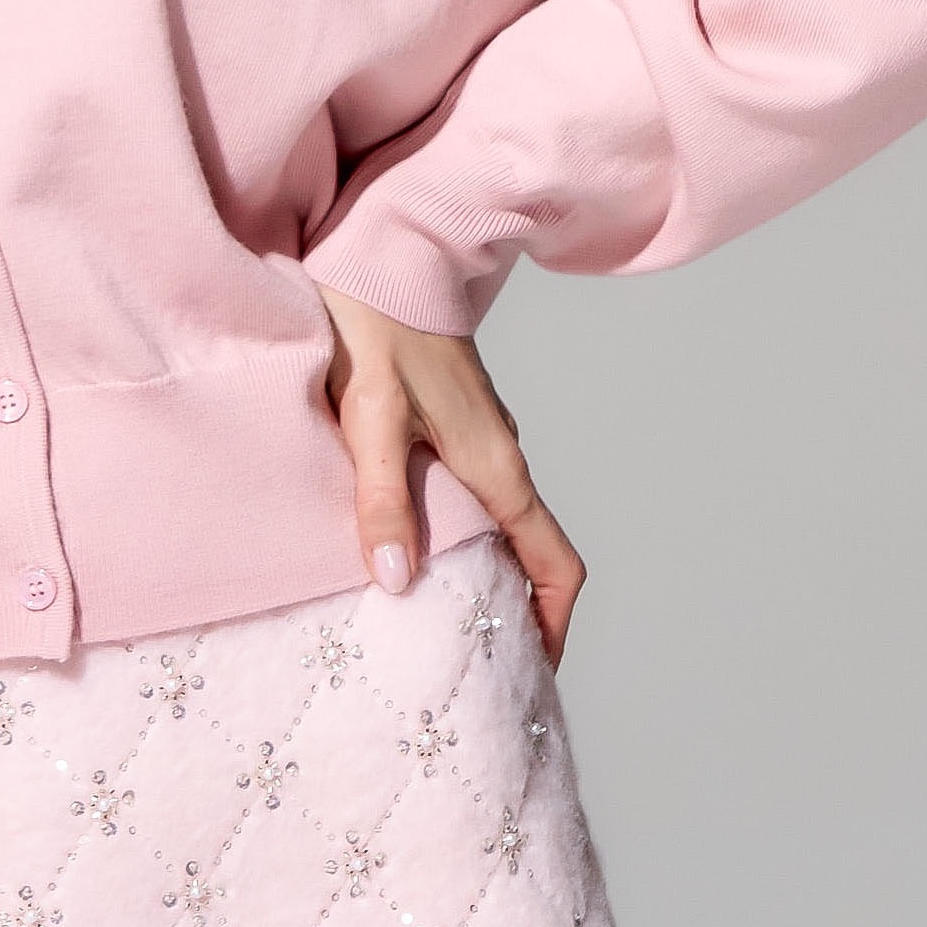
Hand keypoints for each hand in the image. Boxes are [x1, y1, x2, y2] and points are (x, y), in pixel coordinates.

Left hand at [309, 283, 584, 666]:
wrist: (385, 253)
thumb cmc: (377, 325)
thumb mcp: (371, 415)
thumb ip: (380, 498)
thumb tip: (396, 581)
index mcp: (496, 467)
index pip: (555, 564)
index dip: (554, 625)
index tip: (530, 673)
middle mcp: (500, 459)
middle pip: (531, 557)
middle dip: (516, 616)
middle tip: (474, 668)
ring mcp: (480, 440)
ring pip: (499, 528)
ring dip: (483, 578)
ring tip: (436, 626)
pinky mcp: (453, 424)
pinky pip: (471, 498)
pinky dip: (457, 540)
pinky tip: (408, 554)